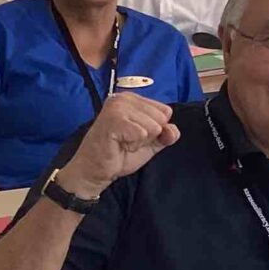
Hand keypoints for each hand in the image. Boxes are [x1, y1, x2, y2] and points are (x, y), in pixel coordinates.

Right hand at [58, 91, 181, 199]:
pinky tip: (119, 144)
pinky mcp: (113, 119)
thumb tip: (173, 130)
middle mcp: (124, 98)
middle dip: (149, 135)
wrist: (96, 171)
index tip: (137, 136)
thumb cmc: (120, 154)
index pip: (165, 111)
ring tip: (123, 142)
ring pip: (153, 126)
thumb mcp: (151, 143)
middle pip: (161, 118)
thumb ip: (167, 134)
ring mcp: (117, 107)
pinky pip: (142, 133)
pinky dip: (133, 144)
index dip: (156, 129)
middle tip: (128, 140)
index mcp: (133, 99)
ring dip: (140, 141)